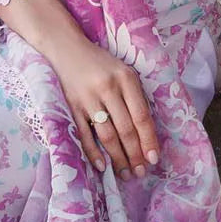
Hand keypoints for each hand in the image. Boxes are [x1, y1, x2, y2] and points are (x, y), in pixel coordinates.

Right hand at [48, 34, 160, 179]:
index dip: (148, 140)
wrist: (66, 48)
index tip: (154, 159)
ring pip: (107, 135)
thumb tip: (145, 133)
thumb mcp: (123, 72)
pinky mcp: (72, 106)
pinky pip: (84, 134)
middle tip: (141, 172)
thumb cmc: (101, 63)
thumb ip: (135, 97)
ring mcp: (88, 98)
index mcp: (126, 78)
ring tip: (126, 173)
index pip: (141, 116)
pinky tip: (102, 166)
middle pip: (125, 129)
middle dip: (135, 154)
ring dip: (118, 158)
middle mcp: (108, 88)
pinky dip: (93, 152)